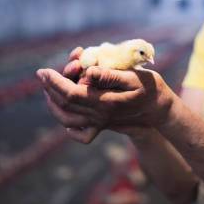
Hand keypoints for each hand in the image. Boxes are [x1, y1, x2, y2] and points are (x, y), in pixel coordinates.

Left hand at [37, 58, 174, 143]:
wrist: (161, 110)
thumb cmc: (150, 88)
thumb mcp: (134, 76)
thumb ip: (110, 75)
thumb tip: (89, 72)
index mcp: (105, 102)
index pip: (71, 94)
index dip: (54, 82)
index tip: (42, 71)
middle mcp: (99, 116)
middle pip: (65, 105)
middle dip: (50, 87)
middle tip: (45, 74)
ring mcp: (100, 122)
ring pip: (67, 119)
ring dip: (53, 104)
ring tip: (47, 89)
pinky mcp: (103, 125)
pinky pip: (80, 133)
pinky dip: (68, 126)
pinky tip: (65, 113)